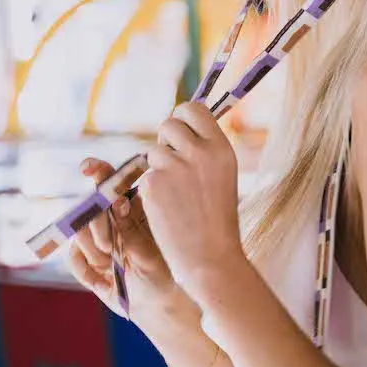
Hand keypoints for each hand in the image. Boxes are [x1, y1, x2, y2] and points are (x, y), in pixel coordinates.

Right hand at [68, 157, 181, 328]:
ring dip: (94, 251)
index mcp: (133, 208)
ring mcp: (97, 239)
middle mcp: (112, 219)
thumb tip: (117, 200)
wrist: (157, 307)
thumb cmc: (163, 276)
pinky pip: (73, 257)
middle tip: (109, 247)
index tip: (88, 168)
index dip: (98, 171)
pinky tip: (104, 279)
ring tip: (114, 265)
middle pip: (89, 206)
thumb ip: (130, 228)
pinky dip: (86, 269)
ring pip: (79, 232)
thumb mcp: (149, 253)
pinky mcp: (85, 259)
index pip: (112, 182)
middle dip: (96, 226)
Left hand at [140, 102, 243, 300]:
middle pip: (168, 124)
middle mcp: (200, 152)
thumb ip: (204, 150)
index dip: (182, 118)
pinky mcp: (153, 183)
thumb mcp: (222, 176)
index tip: (180, 134)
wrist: (211, 258)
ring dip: (158, 169)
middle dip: (166, 142)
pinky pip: (144, 176)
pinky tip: (168, 210)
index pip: (193, 108)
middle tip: (174, 167)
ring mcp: (175, 166)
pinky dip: (151, 191)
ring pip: (153, 152)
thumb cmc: (217, 220)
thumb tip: (180, 128)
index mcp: (221, 148)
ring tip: (176, 197)